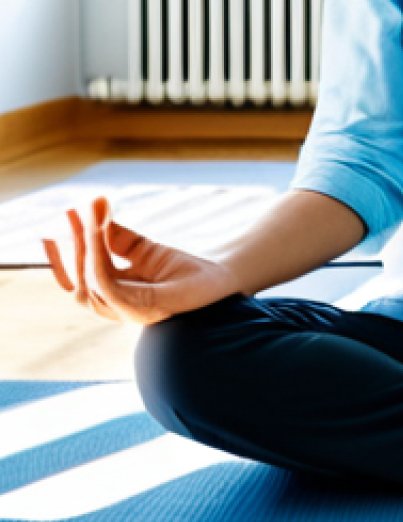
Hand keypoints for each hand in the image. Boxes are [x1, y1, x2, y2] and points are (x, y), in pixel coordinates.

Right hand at [41, 196, 244, 325]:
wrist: (222, 280)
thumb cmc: (186, 270)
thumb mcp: (147, 250)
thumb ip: (120, 239)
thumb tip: (95, 216)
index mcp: (115, 293)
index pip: (77, 276)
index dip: (63, 251)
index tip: (62, 218)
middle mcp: (117, 304)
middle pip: (77, 279)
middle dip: (70, 245)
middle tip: (71, 212)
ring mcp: (129, 309)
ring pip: (89, 281)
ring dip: (84, 247)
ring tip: (90, 215)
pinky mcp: (145, 306)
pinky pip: (108, 286)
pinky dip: (98, 259)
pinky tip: (99, 231)